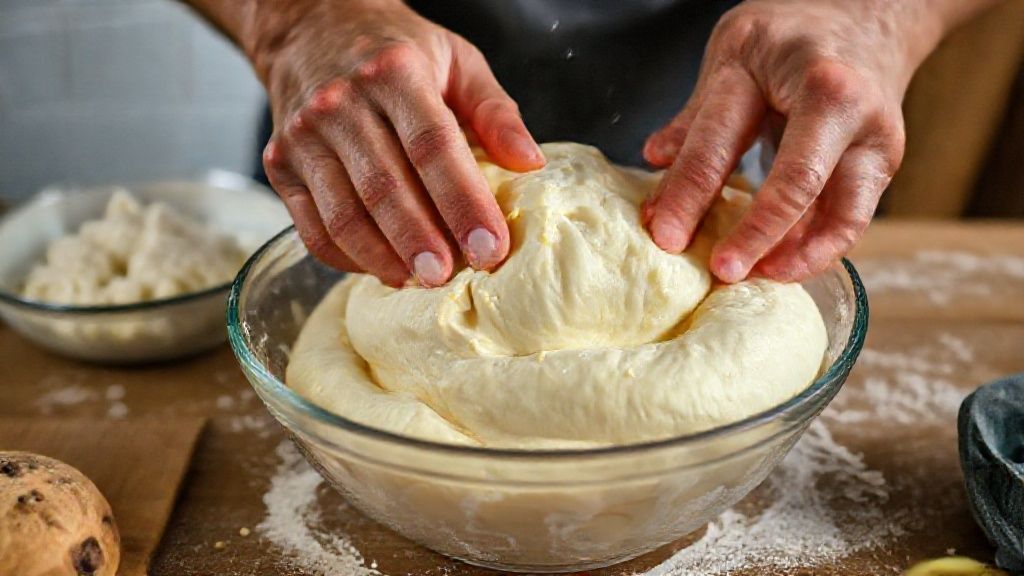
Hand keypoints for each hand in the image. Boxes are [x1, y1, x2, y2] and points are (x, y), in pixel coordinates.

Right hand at [249, 0, 543, 286]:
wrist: (311, 28)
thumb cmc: (395, 51)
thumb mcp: (457, 60)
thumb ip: (495, 112)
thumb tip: (530, 164)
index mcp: (395, 72)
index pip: (432, 147)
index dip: (463, 202)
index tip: (489, 246)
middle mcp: (341, 102)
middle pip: (385, 187)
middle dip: (421, 241)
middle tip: (450, 278)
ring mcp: (303, 136)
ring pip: (345, 215)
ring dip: (384, 259)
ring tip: (419, 281)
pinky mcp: (279, 164)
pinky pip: (313, 228)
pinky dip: (348, 259)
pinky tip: (383, 269)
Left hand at [642, 0, 946, 282]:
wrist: (871, 17)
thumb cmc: (795, 38)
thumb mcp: (736, 52)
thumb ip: (698, 113)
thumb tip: (654, 160)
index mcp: (789, 68)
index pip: (726, 138)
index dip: (689, 192)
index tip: (664, 236)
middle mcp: (842, 102)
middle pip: (797, 180)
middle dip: (755, 233)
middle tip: (721, 271)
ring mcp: (872, 138)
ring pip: (842, 214)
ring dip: (797, 257)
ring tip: (757, 279)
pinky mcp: (883, 167)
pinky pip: (850, 221)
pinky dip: (815, 250)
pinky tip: (781, 267)